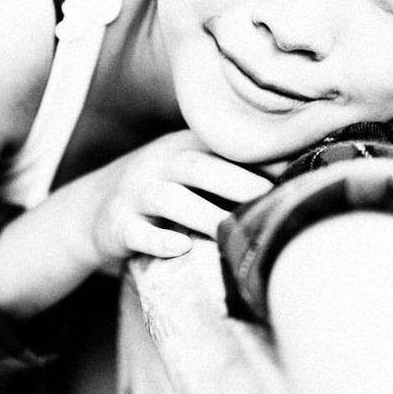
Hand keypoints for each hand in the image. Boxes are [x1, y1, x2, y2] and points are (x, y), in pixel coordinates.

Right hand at [0, 131, 272, 316]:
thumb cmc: (164, 191)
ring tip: (233, 232)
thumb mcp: (189, 169)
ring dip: (202, 215)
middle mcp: (158, 164)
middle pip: (196, 166)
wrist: (92, 209)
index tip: (293, 172)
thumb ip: (231, 170)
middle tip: (270, 201)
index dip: (256, 158)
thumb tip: (300, 176)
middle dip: (235, 183)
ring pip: (167, 198)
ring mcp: (134, 193)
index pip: (220, 146)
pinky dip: (158, 239)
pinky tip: (181, 247)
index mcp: (183, 146)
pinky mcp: (117, 225)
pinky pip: (136, 231)